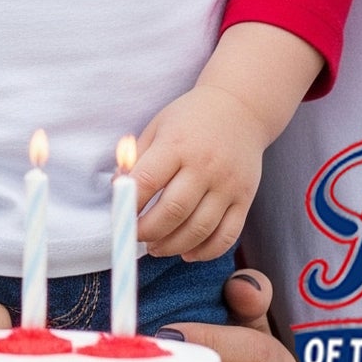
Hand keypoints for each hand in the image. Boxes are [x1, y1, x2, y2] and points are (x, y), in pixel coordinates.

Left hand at [134, 82, 267, 259]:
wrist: (240, 109)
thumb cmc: (190, 119)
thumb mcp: (158, 127)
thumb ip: (136, 158)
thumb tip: (116, 190)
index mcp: (177, 144)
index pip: (147, 181)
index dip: (128, 205)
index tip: (120, 217)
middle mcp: (205, 165)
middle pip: (173, 211)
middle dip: (147, 232)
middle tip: (136, 237)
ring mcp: (228, 184)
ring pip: (199, 229)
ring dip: (172, 246)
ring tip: (156, 247)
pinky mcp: (245, 198)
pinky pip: (227, 236)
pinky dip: (205, 252)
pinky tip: (187, 252)